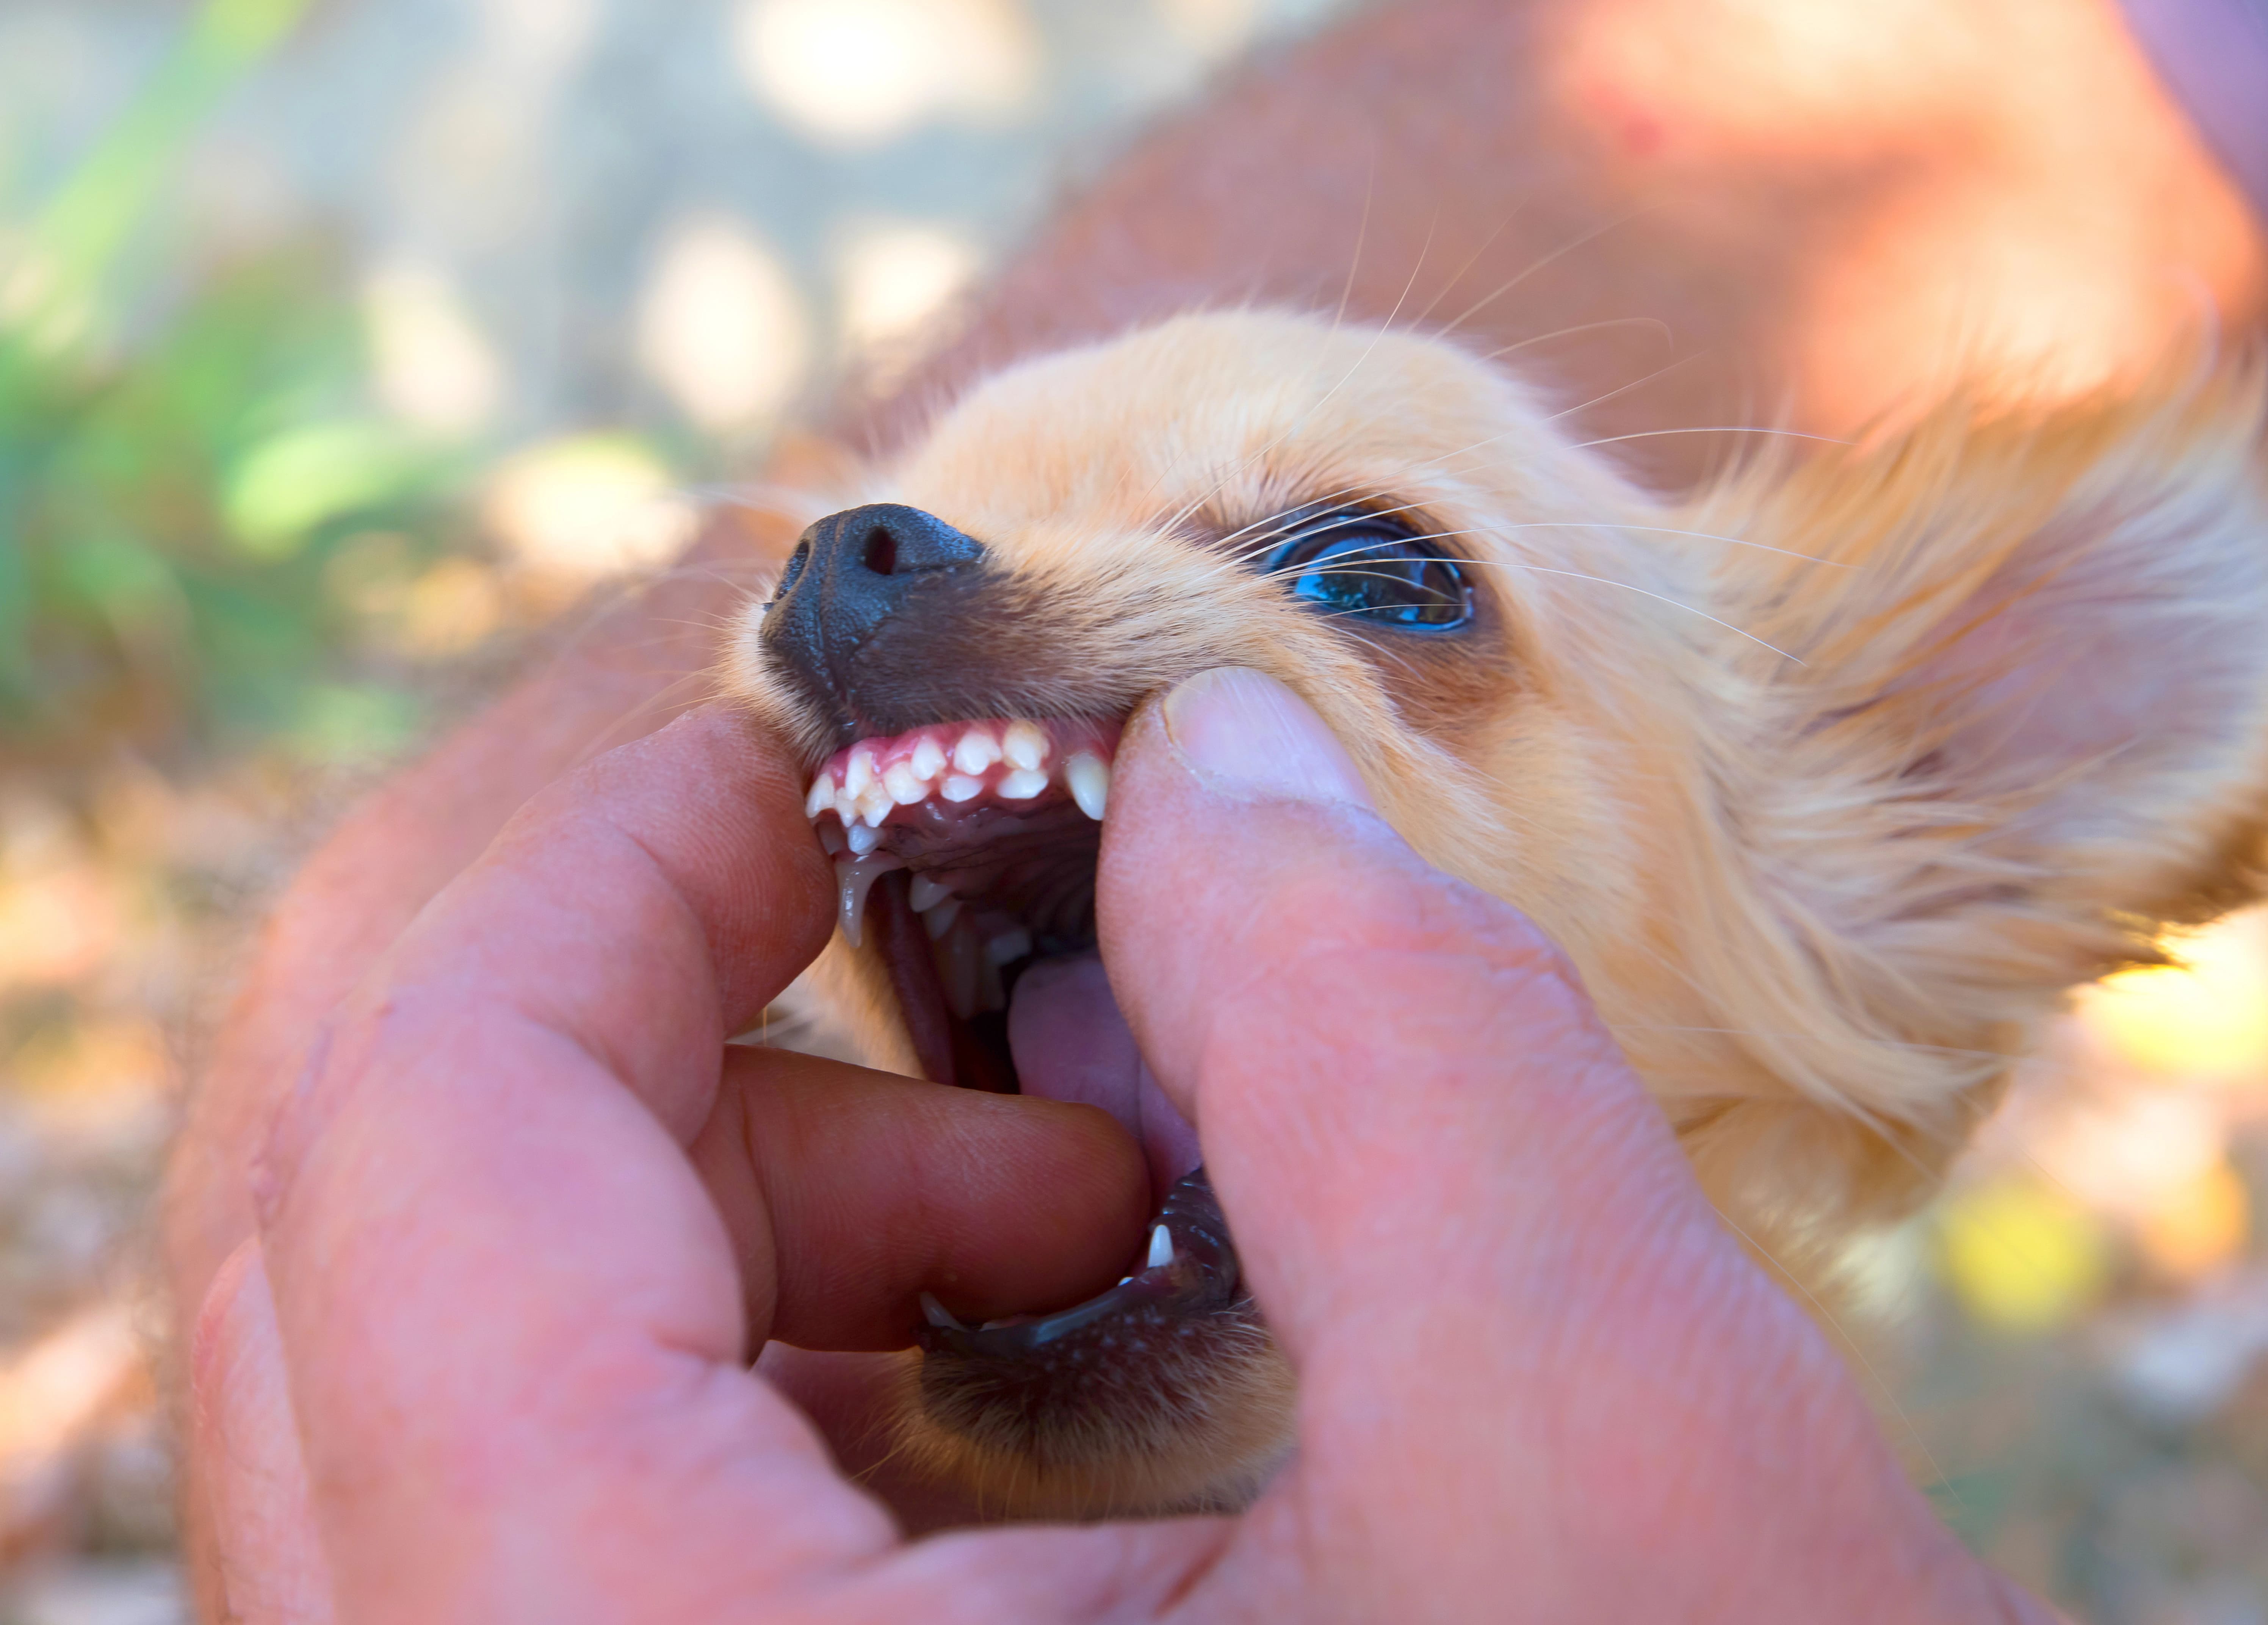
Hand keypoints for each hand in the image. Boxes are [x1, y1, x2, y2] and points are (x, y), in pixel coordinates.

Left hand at [190, 671, 2055, 1622]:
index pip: (419, 1148)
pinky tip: (1024, 1336)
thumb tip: (1205, 744)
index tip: (816, 758)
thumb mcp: (1599, 1446)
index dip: (608, 871)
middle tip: (942, 938)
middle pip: (364, 1263)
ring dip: (728, 1197)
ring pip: (446, 1388)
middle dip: (659, 1016)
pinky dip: (765, 1348)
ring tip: (1055, 1193)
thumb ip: (1377, 1025)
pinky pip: (565, 1505)